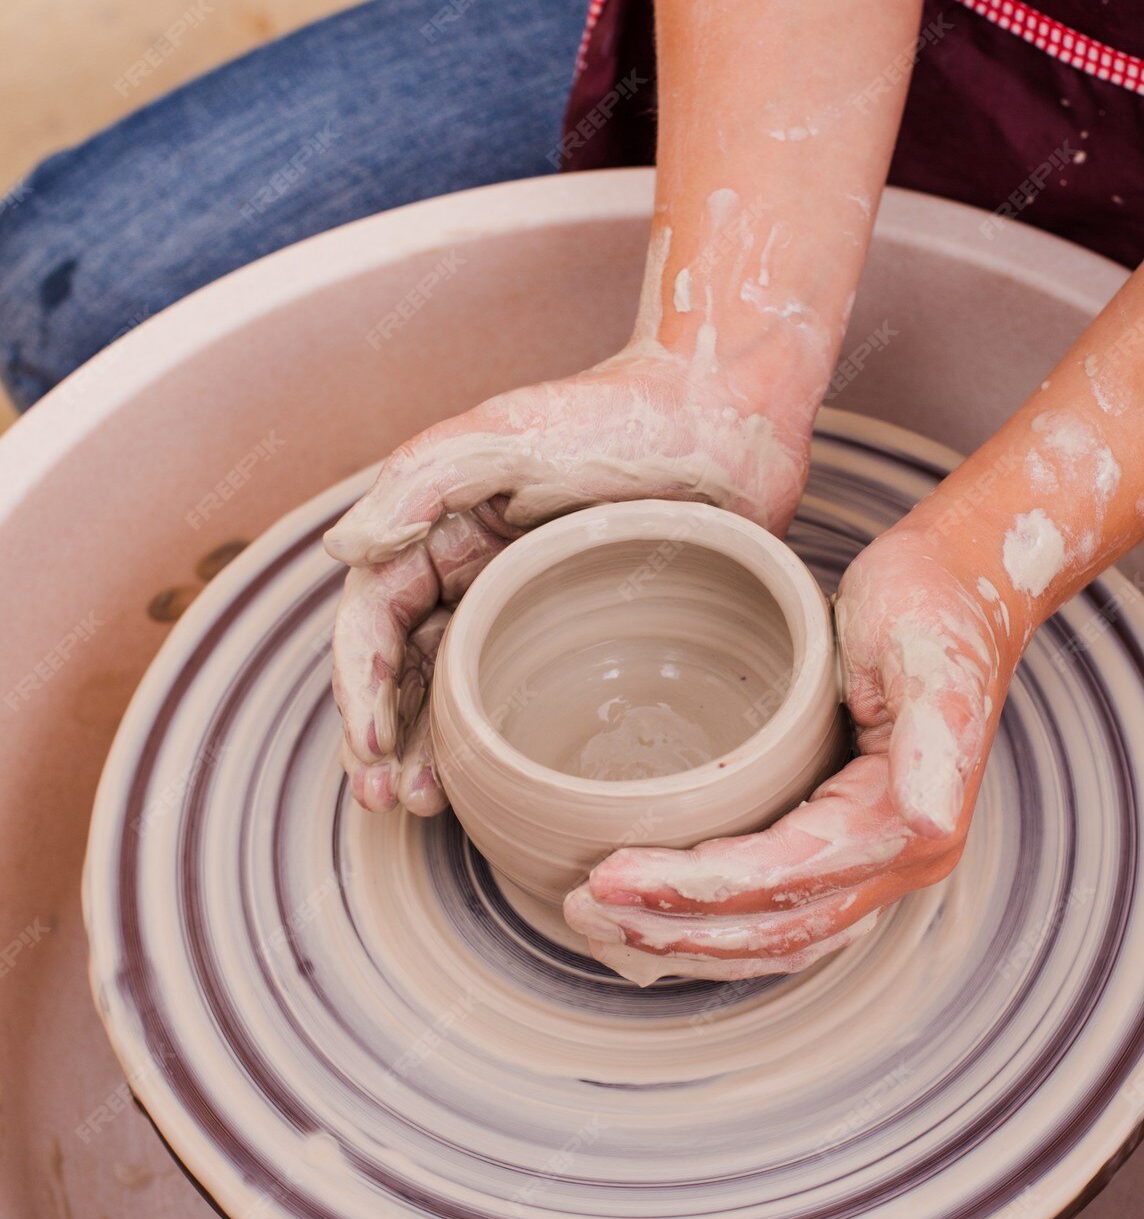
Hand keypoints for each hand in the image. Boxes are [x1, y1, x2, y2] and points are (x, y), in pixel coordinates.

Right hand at [324, 346, 810, 813]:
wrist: (729, 416)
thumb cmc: (618, 415)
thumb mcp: (508, 437)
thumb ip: (418, 484)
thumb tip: (340, 550)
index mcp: (442, 525)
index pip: (375, 616)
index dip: (360, 685)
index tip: (371, 747)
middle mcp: (474, 570)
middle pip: (404, 667)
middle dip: (382, 736)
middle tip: (385, 797)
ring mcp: (530, 606)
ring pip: (459, 693)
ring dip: (429, 751)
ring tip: (424, 803)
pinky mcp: (588, 633)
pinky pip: (530, 699)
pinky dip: (503, 747)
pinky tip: (499, 789)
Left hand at [563, 521, 1017, 979]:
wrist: (967, 585)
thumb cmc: (934, 603)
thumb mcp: (931, 653)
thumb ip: (936, 740)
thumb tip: (928, 822)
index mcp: (912, 825)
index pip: (781, 881)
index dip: (693, 891)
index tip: (609, 875)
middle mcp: (904, 862)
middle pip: (774, 928)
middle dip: (673, 930)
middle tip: (581, 910)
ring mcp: (883, 863)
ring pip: (779, 938)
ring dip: (688, 942)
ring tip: (602, 923)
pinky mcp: (857, 846)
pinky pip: (787, 914)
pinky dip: (721, 928)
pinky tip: (663, 917)